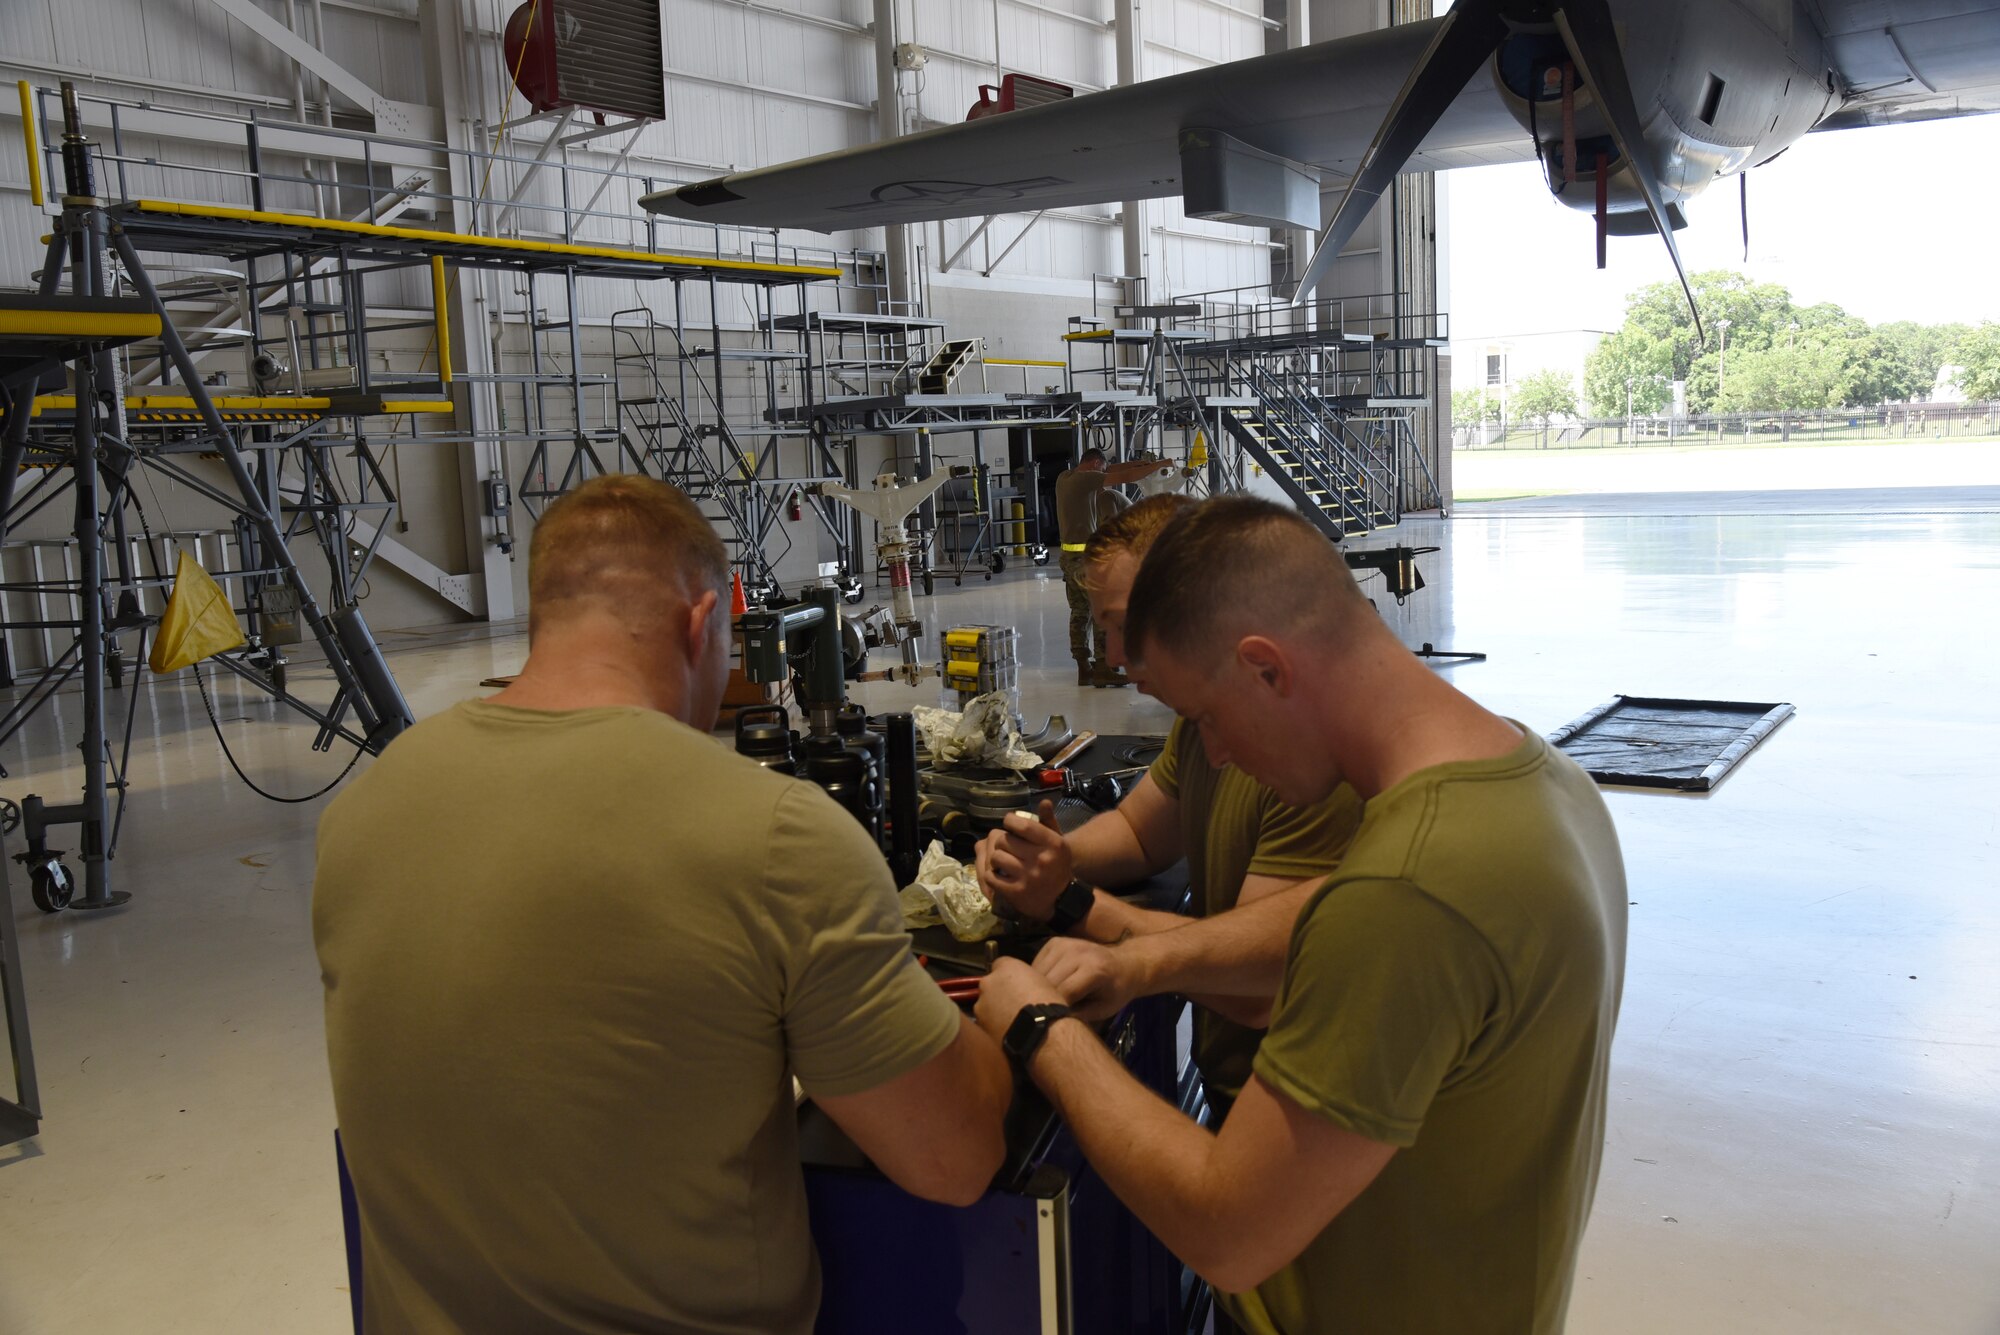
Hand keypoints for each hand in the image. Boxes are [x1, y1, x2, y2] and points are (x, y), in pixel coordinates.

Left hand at [973, 957, 1065, 1043]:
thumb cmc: (1048, 1008)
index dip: (1009, 976)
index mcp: (1007, 968)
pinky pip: (985, 1022)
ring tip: (1013, 1021)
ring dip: (994, 1010)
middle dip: (999, 993)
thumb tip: (1025, 986)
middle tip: (1015, 1004)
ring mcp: (981, 1004)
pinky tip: (1009, 1031)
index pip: (1001, 964)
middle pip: (991, 985)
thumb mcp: (1043, 983)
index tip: (1016, 985)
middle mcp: (989, 982)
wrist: (1042, 1035)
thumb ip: (1026, 980)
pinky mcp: (980, 1025)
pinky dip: (994, 1026)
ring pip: (986, 1004)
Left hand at [974, 800, 1072, 921]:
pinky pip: (992, 877)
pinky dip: (992, 875)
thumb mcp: (1057, 842)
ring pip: (996, 857)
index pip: (1022, 825)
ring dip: (996, 859)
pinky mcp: (1017, 892)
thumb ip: (1049, 822)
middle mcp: (1041, 859)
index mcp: (1053, 844)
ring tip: (1003, 861)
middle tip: (1007, 847)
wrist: (1062, 899)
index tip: (1009, 824)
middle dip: (1002, 842)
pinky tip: (999, 875)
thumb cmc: (1056, 865)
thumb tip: (1045, 801)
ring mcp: (1028, 877)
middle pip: (1004, 841)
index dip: (1010, 821)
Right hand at [1033, 936, 1144, 1021]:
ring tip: (1049, 998)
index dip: (1057, 1009)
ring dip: (1039, 988)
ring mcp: (1064, 944)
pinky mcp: (1054, 942)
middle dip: (1047, 999)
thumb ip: (1079, 1016)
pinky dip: (1038, 977)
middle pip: (1049, 982)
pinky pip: (1037, 963)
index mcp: (1094, 970)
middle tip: (1049, 1012)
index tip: (1054, 1021)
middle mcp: (1078, 952)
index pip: (1065, 992)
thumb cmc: (1114, 992)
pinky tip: (1049, 984)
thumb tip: (1052, 1021)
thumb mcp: (1103, 1009)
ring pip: (1038, 972)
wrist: (1122, 965)